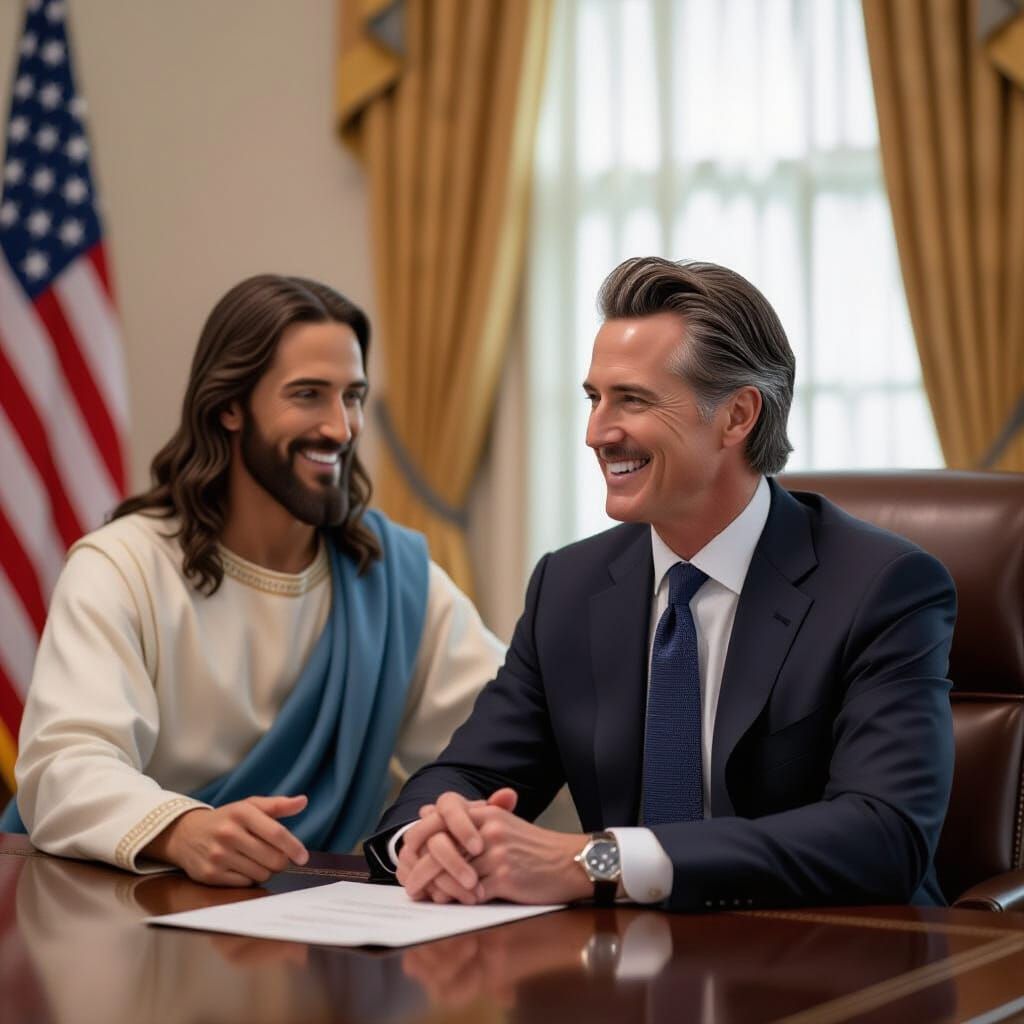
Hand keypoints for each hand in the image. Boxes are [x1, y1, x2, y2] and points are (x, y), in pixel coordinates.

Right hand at [141, 795, 309, 885]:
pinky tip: (241, 867)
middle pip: (272, 858)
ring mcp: (218, 855)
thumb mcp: (249, 806)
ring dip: (265, 870)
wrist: (185, 834)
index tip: (303, 857)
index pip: (276, 833)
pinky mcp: (210, 874)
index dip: (294, 847)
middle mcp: (229, 833)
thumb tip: (303, 801)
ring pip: (261, 873)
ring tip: (256, 860)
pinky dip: (249, 878)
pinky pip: (245, 884)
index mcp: (242, 813)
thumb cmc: (226, 819)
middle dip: (281, 861)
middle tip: (277, 857)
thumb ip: (277, 805)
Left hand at [398, 791, 591, 905]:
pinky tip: (454, 905)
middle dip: (420, 869)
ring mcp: (497, 853)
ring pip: (453, 873)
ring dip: (437, 889)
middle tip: (410, 885)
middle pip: (440, 848)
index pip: (440, 819)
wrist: (568, 862)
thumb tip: (425, 812)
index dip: (419, 838)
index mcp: (486, 813)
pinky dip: (461, 901)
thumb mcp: (502, 824)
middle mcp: (489, 829)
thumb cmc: (532, 847)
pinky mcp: (505, 876)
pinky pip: (472, 892)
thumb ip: (468, 820)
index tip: (409, 855)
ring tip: (426, 898)